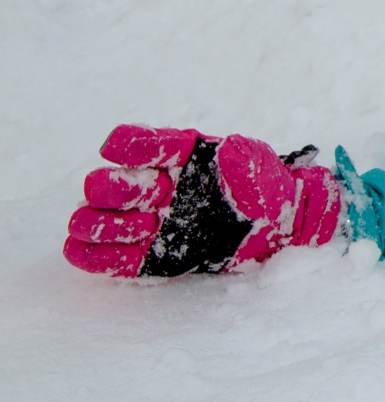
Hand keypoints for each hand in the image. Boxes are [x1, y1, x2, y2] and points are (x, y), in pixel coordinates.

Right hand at [64, 125, 342, 277]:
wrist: (285, 226)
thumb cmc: (272, 187)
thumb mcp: (263, 166)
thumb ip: (244, 158)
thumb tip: (226, 150)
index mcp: (183, 157)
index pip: (141, 143)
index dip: (127, 146)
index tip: (122, 151)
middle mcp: (162, 187)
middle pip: (112, 184)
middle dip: (113, 191)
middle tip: (133, 200)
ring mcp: (156, 221)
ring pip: (102, 220)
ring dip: (101, 223)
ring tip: (120, 228)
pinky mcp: (158, 255)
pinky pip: (114, 258)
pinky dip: (93, 255)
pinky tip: (80, 250)